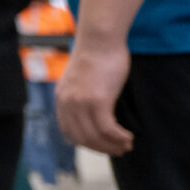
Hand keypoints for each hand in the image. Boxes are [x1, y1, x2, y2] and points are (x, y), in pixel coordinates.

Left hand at [56, 38, 132, 154]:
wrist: (99, 39)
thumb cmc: (97, 56)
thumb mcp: (82, 79)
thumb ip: (81, 95)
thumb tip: (91, 111)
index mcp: (62, 99)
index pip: (70, 132)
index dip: (88, 143)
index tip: (103, 146)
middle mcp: (67, 103)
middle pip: (83, 138)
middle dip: (103, 148)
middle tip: (120, 150)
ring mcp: (81, 102)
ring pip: (96, 136)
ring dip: (113, 145)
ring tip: (127, 145)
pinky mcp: (97, 100)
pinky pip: (108, 129)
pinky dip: (119, 137)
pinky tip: (128, 136)